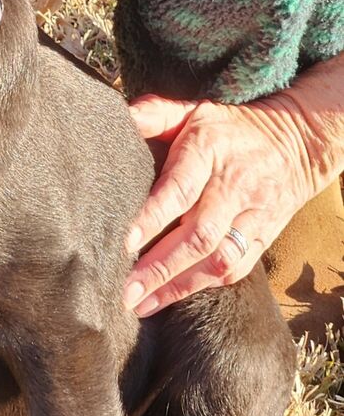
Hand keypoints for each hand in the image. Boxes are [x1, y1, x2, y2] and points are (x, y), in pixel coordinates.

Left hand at [121, 91, 330, 316]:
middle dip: (160, 265)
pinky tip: (169, 297)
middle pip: (199, 234)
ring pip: (218, 259)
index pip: (181, 189)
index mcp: (209, 152)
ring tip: (139, 304)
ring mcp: (252, 216)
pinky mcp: (263, 238)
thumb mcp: (193, 110)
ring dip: (178, 286)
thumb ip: (154, 114)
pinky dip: (201, 286)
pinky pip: (235, 269)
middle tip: (125, 288)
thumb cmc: (229, 128)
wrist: (298, 142)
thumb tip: (117, 117)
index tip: (126, 241)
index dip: (154, 216)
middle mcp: (233, 188)